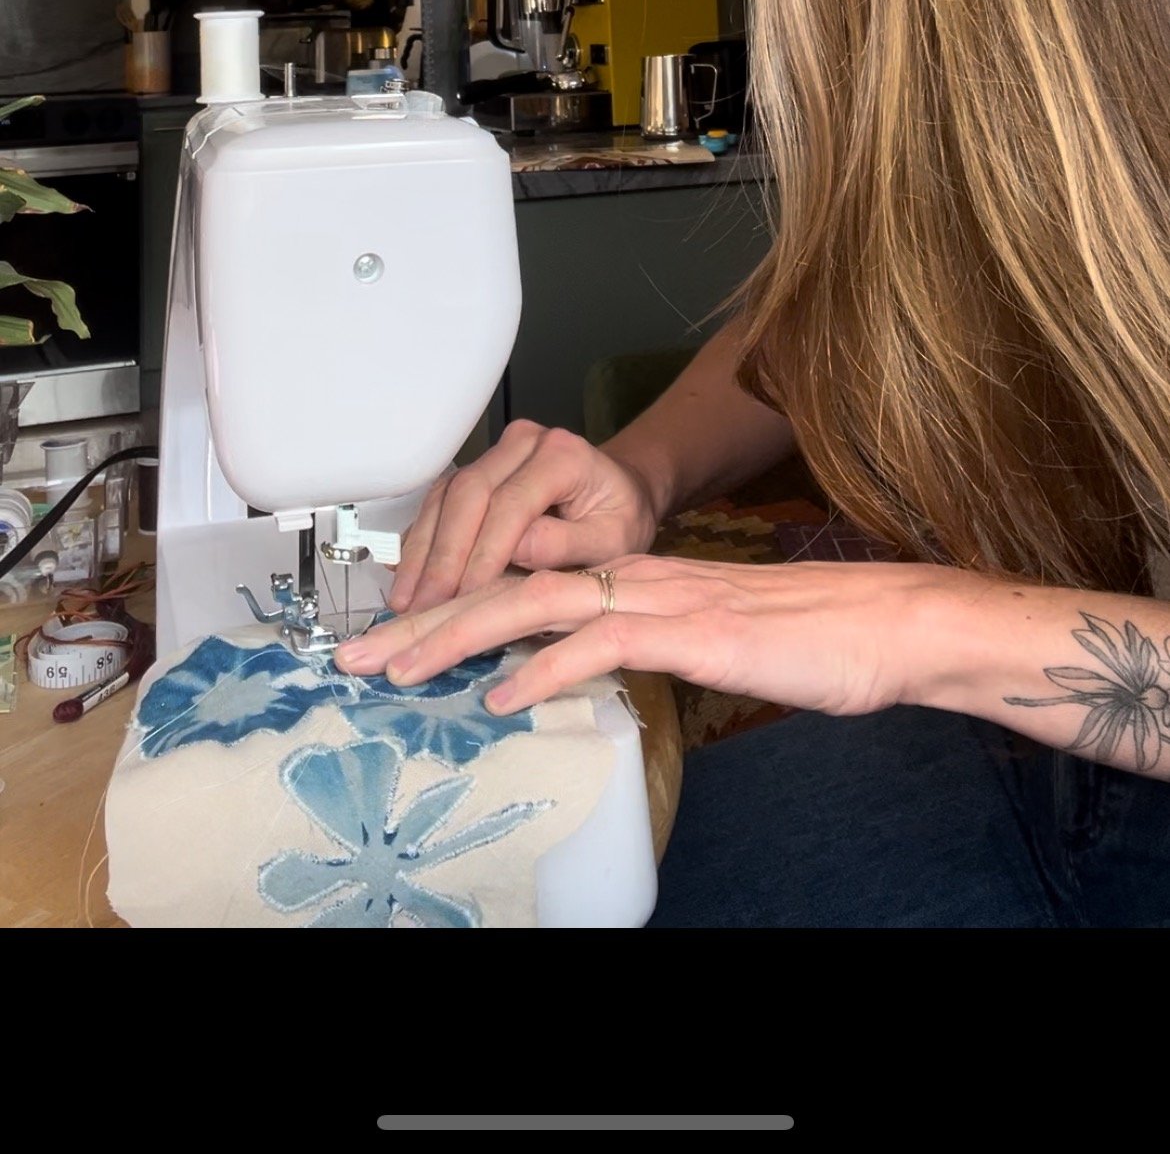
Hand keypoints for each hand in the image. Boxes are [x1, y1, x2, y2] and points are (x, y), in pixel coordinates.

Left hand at [336, 553, 948, 718]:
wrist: (883, 624)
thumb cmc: (806, 641)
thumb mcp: (702, 645)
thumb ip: (638, 648)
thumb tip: (576, 673)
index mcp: (629, 579)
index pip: (517, 587)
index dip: (446, 612)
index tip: (389, 643)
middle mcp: (631, 577)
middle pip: (502, 589)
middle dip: (420, 624)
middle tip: (354, 659)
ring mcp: (659, 599)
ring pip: (532, 605)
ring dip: (454, 639)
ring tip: (396, 670)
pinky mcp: (690, 631)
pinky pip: (601, 644)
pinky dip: (543, 667)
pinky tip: (500, 695)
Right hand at [386, 421, 661, 614]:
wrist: (620, 489)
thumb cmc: (619, 518)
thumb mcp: (614, 539)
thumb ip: (567, 543)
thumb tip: (516, 552)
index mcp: (561, 455)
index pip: (510, 503)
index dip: (482, 554)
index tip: (463, 600)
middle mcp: (523, 443)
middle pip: (468, 494)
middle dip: (442, 556)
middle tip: (421, 609)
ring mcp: (496, 452)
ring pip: (446, 496)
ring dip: (423, 551)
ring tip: (405, 603)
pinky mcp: (477, 469)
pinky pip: (440, 501)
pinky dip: (422, 541)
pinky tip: (408, 579)